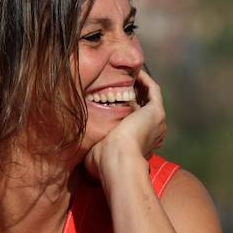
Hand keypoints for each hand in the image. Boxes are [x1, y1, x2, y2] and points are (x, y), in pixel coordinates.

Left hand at [85, 68, 166, 182]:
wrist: (117, 160)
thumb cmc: (104, 161)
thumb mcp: (97, 148)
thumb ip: (92, 141)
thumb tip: (76, 141)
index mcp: (140, 142)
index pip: (134, 119)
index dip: (125, 107)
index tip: (111, 96)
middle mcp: (152, 132)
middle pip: (144, 106)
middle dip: (134, 92)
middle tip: (120, 79)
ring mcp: (157, 122)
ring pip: (150, 97)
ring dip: (140, 84)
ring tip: (127, 72)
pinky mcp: (156, 112)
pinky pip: (153, 90)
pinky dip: (145, 80)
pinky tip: (133, 71)